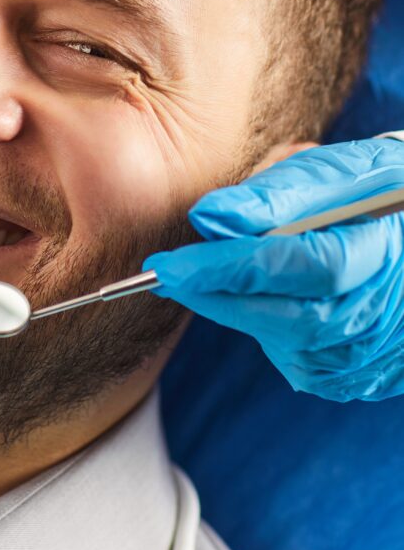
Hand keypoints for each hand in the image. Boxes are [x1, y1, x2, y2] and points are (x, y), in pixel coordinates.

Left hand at [144, 138, 403, 401]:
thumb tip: (207, 217)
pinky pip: (304, 362)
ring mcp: (381, 352)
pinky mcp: (371, 376)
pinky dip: (273, 331)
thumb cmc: (374, 191)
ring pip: (289, 345)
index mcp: (382, 248)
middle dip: (217, 296)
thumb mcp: (335, 173)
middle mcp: (387, 311)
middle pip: (289, 318)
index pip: (296, 264)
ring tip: (228, 276)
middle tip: (167, 275)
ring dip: (244, 312)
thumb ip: (274, 195)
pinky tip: (270, 301)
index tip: (167, 265)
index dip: (227, 267)